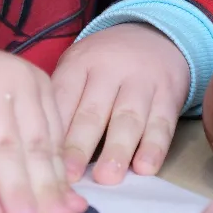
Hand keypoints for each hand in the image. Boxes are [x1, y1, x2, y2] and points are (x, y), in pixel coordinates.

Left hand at [52, 24, 189, 184]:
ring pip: (128, 118)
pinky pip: (162, 123)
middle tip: (70, 176)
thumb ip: (63, 99)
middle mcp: (111, 70)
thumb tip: (44, 146)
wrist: (156, 35)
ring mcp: (142, 82)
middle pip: (93, 111)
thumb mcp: (79, 66)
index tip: (46, 162)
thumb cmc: (106, 63)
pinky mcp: (168, 95)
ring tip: (107, 177)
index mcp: (81, 62)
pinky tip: (145, 168)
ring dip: (117, 150)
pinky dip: (154, 147)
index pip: (64, 96)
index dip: (55, 130)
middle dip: (80, 146)